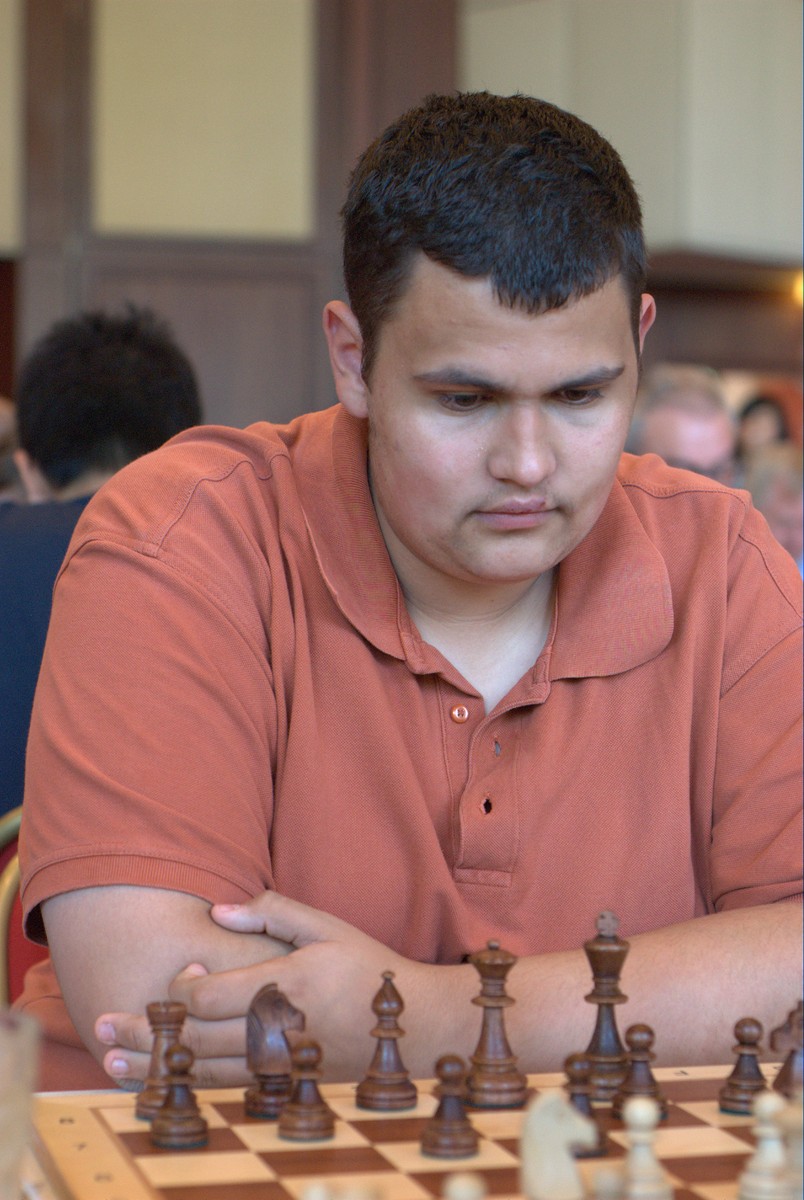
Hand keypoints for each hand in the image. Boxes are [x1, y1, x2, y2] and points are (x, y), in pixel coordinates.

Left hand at [95, 892, 469, 1086]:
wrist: (414, 1027)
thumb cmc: (369, 969)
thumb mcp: (328, 927)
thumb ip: (272, 912)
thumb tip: (217, 913)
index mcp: (286, 985)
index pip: (213, 995)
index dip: (182, 988)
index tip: (180, 974)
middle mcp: (278, 1031)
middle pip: (196, 1036)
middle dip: (145, 1032)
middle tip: (102, 1025)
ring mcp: (280, 1065)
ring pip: (204, 1071)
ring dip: (154, 1067)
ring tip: (113, 1061)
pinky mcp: (284, 1086)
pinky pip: (227, 1093)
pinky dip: (188, 1089)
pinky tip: (162, 1084)